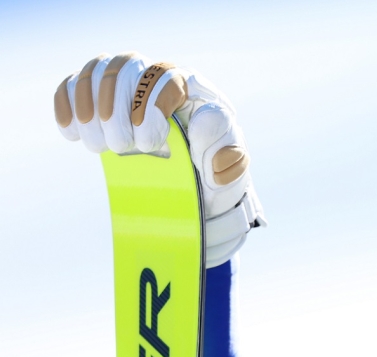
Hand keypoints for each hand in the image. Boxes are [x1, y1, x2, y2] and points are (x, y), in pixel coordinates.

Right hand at [54, 52, 264, 267]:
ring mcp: (130, 86)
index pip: (165, 76)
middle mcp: (160, 79)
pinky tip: (70, 132)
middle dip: (115, 108)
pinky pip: (77, 85)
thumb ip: (224, 145)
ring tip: (98, 145)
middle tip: (119, 147)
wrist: (199, 191)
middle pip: (127, 67)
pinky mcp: (104, 98)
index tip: (146, 144)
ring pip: (99, 70)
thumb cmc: (216, 175)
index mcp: (194, 91)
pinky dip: (67, 103)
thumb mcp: (230, 168)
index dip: (148, 104)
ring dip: (89, 107)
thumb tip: (203, 119)